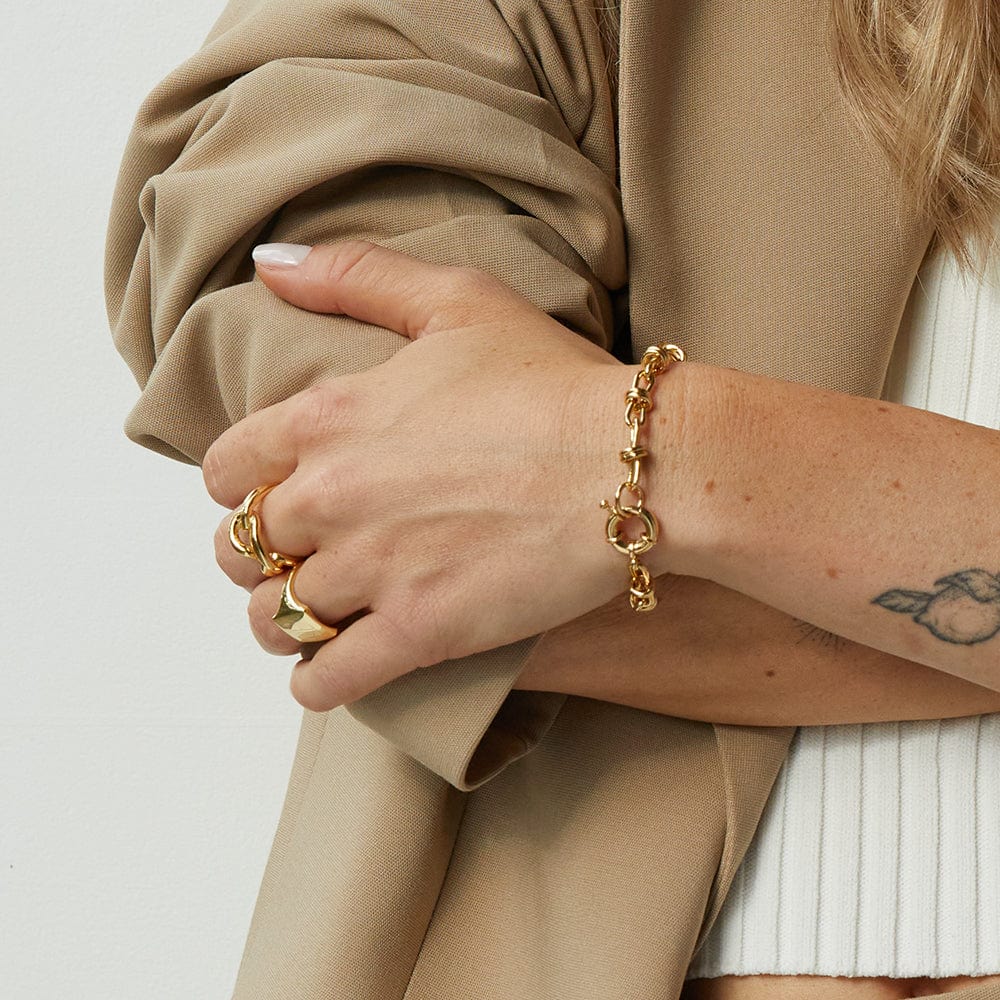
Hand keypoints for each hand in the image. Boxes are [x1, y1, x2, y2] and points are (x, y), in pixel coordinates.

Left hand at [206, 241, 632, 710]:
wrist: (630, 464)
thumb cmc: (553, 381)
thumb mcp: (457, 302)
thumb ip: (356, 277)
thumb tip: (269, 265)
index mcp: (327, 417)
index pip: (224, 468)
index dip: (237, 486)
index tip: (267, 494)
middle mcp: (332, 495)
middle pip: (240, 549)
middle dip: (258, 556)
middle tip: (293, 559)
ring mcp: (372, 569)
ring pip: (274, 618)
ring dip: (283, 620)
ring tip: (314, 614)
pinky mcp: (418, 631)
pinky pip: (326, 680)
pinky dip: (317, 682)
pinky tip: (333, 671)